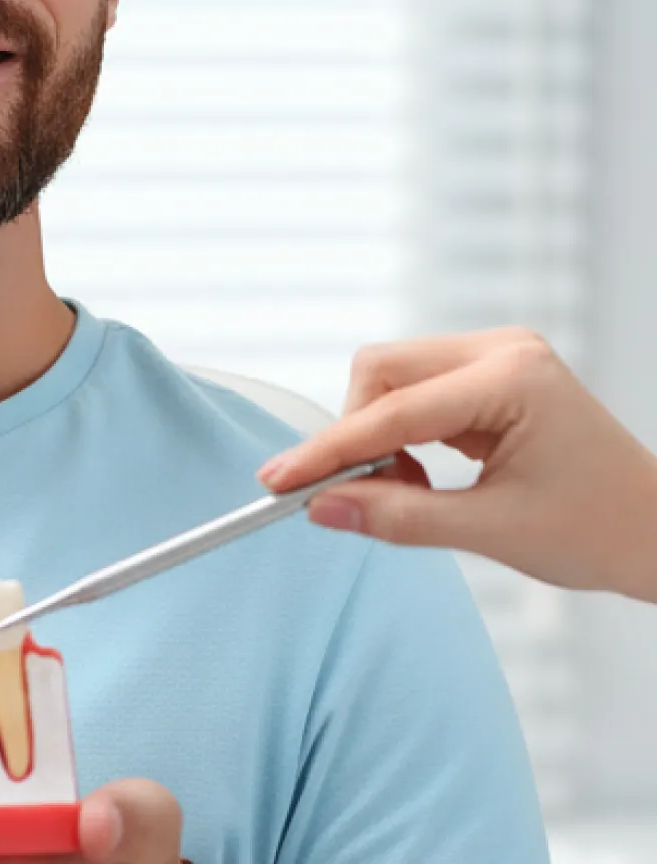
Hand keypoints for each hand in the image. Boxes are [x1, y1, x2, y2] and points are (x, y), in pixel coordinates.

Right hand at [258, 328, 656, 602]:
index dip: (329, 451)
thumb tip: (324, 509)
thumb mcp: (492, 532)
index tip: (280, 481)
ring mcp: (498, 357)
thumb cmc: (603, 530)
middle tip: (346, 495)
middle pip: (381, 371)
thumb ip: (399, 517)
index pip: (392, 411)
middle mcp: (502, 351)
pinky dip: (400, 432)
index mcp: (511, 378)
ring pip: (392, 377)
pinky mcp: (491, 373)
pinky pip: (416, 389)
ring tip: (402, 491)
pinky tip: (418, 475)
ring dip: (377, 434)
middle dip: (354, 433)